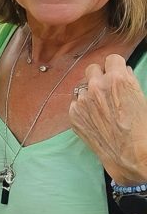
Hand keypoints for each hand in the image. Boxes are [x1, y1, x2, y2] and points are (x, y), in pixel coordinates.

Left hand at [70, 54, 146, 183]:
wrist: (131, 155)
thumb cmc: (141, 128)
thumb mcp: (141, 98)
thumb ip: (128, 81)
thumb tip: (122, 72)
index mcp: (117, 79)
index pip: (111, 58)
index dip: (115, 66)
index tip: (116, 73)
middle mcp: (96, 87)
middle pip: (92, 68)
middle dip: (99, 76)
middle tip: (107, 88)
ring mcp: (82, 101)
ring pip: (82, 86)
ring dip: (90, 92)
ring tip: (101, 106)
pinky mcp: (73, 115)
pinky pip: (76, 103)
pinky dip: (83, 107)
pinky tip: (94, 118)